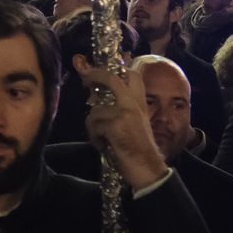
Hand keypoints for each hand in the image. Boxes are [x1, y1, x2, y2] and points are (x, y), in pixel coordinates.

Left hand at [72, 55, 167, 189]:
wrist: (147, 169)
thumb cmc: (139, 150)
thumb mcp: (134, 125)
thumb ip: (122, 111)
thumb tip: (100, 102)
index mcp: (139, 103)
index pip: (133, 76)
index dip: (119, 67)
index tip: (106, 63)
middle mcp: (133, 103)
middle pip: (112, 78)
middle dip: (95, 74)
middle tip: (85, 74)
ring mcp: (125, 112)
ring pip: (95, 111)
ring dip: (93, 128)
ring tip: (103, 140)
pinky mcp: (115, 124)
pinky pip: (93, 126)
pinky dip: (95, 138)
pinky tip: (105, 146)